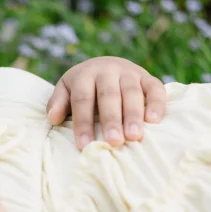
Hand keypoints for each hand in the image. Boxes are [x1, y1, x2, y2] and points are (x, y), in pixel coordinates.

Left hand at [46, 56, 167, 149]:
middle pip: (109, 96)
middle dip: (111, 120)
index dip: (83, 123)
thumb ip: (58, 102)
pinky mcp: (147, 78)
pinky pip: (155, 88)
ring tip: (134, 137)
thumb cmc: (83, 86)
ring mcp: (130, 73)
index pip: (83, 99)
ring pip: (132, 93)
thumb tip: (54, 118)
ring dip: (134, 115)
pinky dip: (157, 103)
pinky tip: (154, 121)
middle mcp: (109, 70)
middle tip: (113, 142)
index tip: (84, 145)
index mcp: (86, 74)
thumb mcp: (66, 89)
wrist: (105, 66)